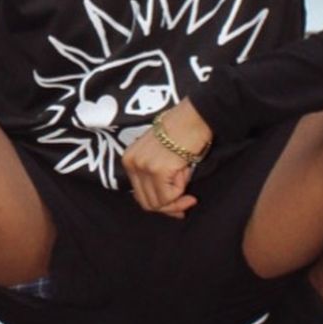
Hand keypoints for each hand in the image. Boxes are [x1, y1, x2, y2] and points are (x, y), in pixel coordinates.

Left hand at [121, 100, 212, 217]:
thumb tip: (167, 205)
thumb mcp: (159, 156)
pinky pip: (170, 195)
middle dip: (169, 207)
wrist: (193, 116)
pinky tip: (185, 171)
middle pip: (147, 202)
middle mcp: (131, 163)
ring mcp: (143, 167)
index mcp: (129, 159)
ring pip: (158, 203)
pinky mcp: (157, 170)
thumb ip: (156, 178)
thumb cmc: (182, 134)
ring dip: (177, 197)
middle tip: (187, 202)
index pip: (140, 195)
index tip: (178, 205)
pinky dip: (181, 190)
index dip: (160, 205)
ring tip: (186, 176)